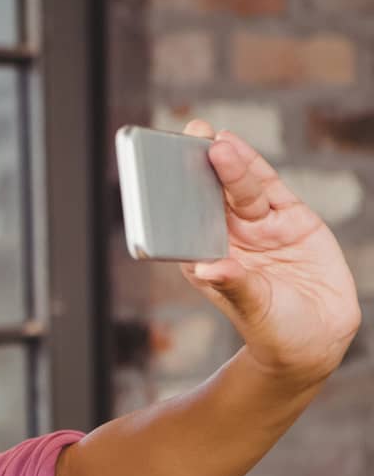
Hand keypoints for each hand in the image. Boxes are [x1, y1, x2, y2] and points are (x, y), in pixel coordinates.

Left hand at [181, 120, 361, 387]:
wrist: (316, 341)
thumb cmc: (274, 331)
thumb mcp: (254, 309)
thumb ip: (234, 284)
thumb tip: (208, 268)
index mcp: (206, 259)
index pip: (184, 222)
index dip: (173, 196)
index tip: (160, 171)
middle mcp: (229, 239)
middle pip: (210, 196)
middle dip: (198, 165)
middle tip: (189, 135)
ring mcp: (260, 227)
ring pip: (241, 189)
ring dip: (229, 164)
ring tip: (215, 141)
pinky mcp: (291, 220)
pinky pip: (271, 189)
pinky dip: (255, 169)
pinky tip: (237, 149)